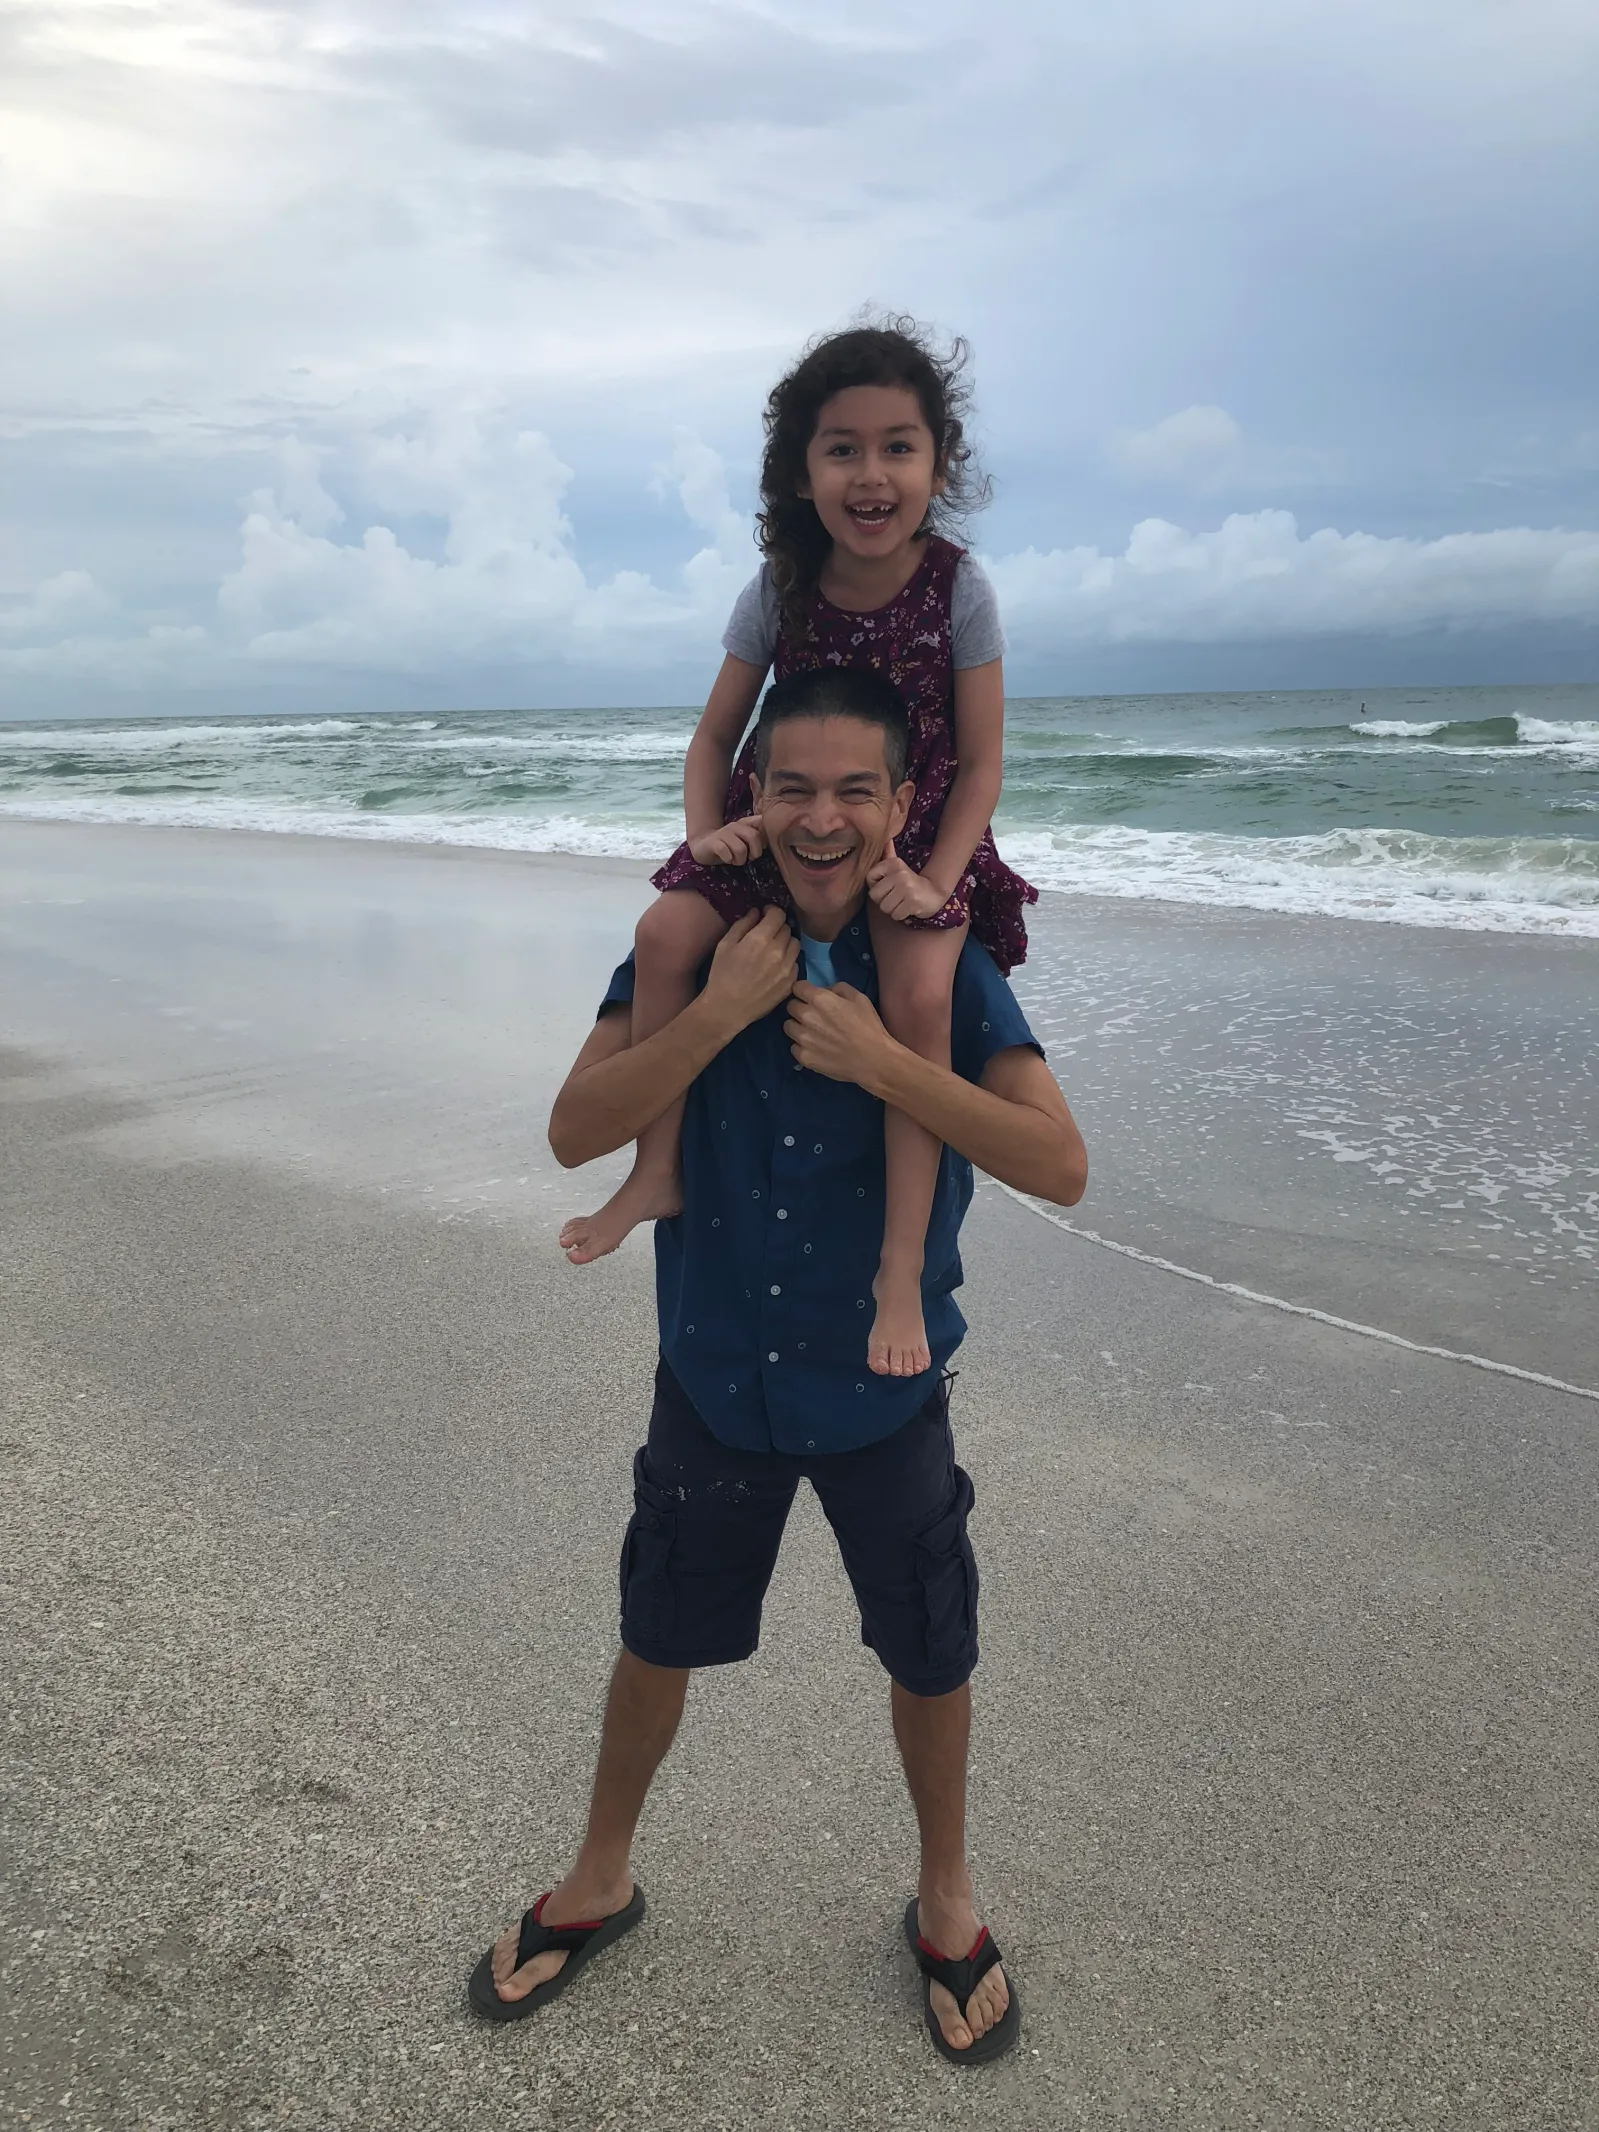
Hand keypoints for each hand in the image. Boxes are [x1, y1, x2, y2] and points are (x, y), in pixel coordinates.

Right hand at [689, 817, 766, 867]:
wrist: (703, 846)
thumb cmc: (729, 846)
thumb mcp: (745, 841)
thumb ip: (759, 838)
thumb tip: (771, 843)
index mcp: (746, 824)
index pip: (762, 822)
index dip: (766, 837)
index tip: (763, 847)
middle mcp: (736, 826)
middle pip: (754, 836)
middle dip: (755, 852)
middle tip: (749, 858)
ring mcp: (723, 833)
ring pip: (741, 848)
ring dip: (740, 860)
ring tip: (736, 861)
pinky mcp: (713, 842)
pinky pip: (725, 851)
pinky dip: (729, 859)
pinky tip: (727, 860)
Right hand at [702, 907, 798, 1033]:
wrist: (727, 1008)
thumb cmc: (722, 975)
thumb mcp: (725, 944)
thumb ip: (743, 924)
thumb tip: (757, 912)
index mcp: (760, 939)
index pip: (779, 915)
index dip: (772, 912)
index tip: (766, 915)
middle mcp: (778, 951)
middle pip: (787, 929)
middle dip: (777, 928)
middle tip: (766, 934)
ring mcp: (787, 968)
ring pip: (795, 945)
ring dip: (785, 943)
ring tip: (773, 950)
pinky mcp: (791, 982)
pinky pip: (795, 963)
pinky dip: (788, 961)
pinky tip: (775, 967)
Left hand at [784, 981, 895, 1088]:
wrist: (874, 1060)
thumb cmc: (869, 1027)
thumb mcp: (859, 998)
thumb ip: (838, 988)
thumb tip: (824, 990)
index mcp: (820, 999)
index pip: (797, 987)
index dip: (804, 990)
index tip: (810, 996)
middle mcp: (807, 1016)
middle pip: (791, 1007)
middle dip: (800, 1008)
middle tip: (814, 1016)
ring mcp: (803, 1038)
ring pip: (788, 1026)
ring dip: (798, 1027)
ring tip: (813, 1033)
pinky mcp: (803, 1057)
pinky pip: (794, 1047)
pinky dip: (802, 1046)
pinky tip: (816, 1048)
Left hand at [867, 838, 949, 921]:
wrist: (935, 892)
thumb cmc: (910, 881)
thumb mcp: (899, 866)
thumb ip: (888, 854)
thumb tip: (884, 839)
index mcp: (894, 863)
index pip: (869, 877)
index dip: (875, 886)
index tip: (887, 886)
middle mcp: (900, 874)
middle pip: (875, 895)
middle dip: (883, 900)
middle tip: (895, 897)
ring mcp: (907, 888)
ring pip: (884, 907)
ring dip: (892, 909)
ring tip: (901, 902)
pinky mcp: (912, 902)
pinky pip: (895, 915)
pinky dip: (900, 915)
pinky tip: (908, 908)